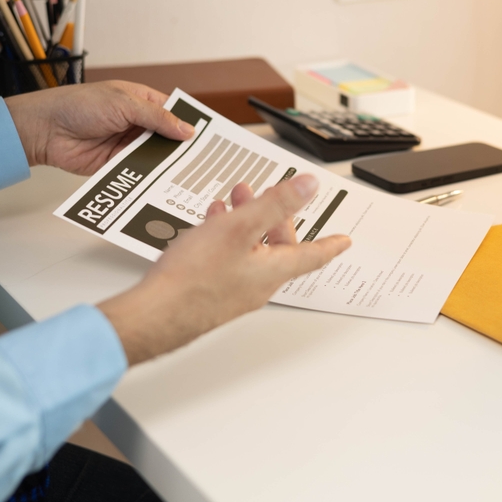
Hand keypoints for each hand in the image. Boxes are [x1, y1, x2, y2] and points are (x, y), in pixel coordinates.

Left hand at [4, 81, 194, 174]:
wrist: (46, 129)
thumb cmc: (79, 105)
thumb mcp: (124, 104)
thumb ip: (157, 118)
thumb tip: (187, 129)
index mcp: (141, 102)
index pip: (173, 112)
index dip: (189, 123)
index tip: (210, 136)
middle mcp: (137, 124)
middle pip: (168, 137)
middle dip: (183, 148)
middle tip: (206, 160)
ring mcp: (128, 145)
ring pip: (156, 156)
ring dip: (168, 164)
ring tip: (191, 175)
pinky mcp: (118, 165)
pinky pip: (140, 172)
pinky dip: (151, 177)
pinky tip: (166, 184)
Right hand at [98, 174, 351, 364]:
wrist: (155, 314)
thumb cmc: (195, 277)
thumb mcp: (241, 227)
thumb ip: (276, 204)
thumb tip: (308, 186)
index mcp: (273, 270)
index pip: (313, 255)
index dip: (330, 244)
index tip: (345, 241)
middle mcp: (258, 284)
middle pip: (279, 247)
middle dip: (275, 216)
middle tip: (270, 194)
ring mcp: (235, 290)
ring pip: (251, 250)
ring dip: (247, 222)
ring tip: (235, 200)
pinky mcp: (212, 293)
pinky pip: (230, 259)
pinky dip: (226, 237)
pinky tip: (209, 223)